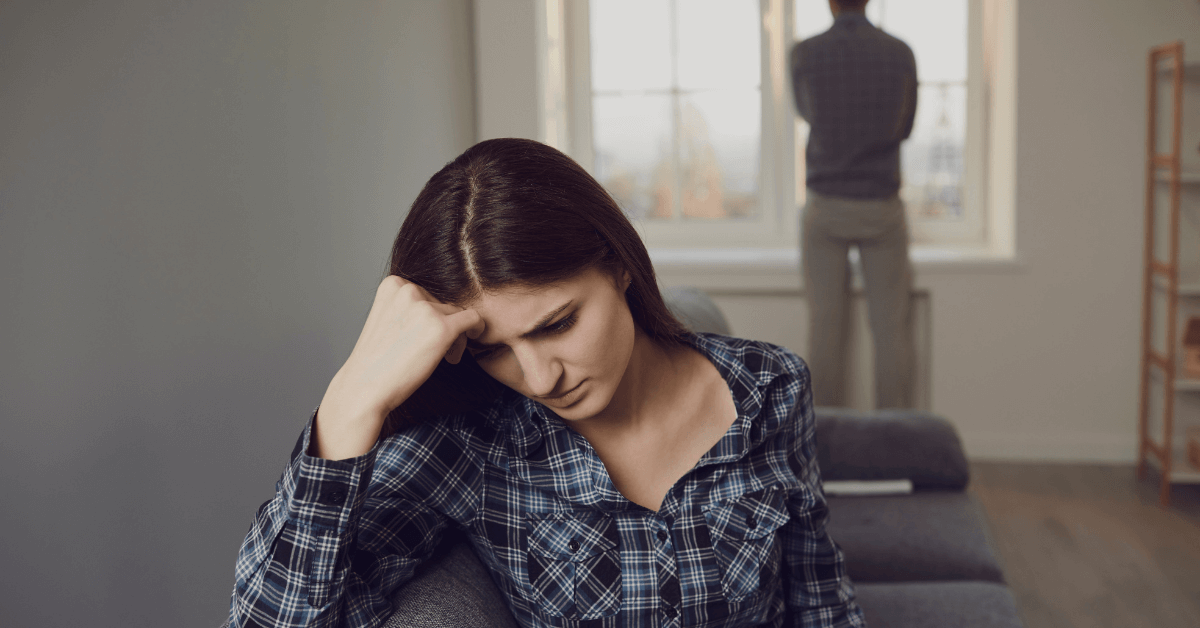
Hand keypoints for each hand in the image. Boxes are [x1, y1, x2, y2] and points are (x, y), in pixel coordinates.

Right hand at [313, 276, 483, 459]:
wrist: (365, 389)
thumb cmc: (376, 362)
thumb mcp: (388, 320)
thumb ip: (410, 307)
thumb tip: (445, 307)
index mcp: (392, 284)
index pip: (427, 295)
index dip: (430, 318)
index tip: (422, 338)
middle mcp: (408, 290)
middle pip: (444, 304)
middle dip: (443, 326)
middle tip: (433, 353)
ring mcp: (425, 308)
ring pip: (458, 314)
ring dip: (455, 336)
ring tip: (442, 358)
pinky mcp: (442, 327)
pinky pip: (474, 319)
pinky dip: (477, 329)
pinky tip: (470, 342)